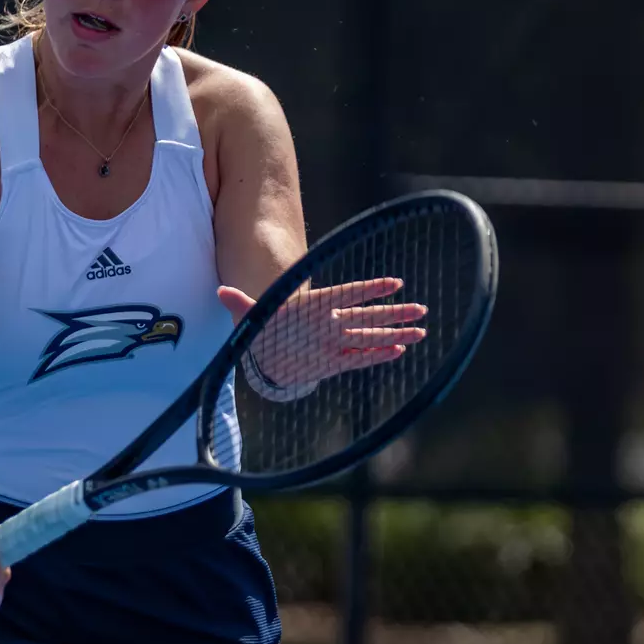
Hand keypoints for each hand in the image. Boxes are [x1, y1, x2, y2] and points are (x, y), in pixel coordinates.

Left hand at [218, 278, 426, 387]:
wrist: (265, 350)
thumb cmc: (264, 327)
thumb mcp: (252, 316)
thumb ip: (242, 304)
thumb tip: (222, 292)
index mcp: (315, 306)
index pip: (346, 294)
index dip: (369, 288)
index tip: (394, 283)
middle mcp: (330, 323)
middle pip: (367, 316)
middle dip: (393, 313)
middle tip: (420, 308)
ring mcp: (335, 341)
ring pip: (369, 336)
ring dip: (394, 334)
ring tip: (421, 331)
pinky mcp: (334, 361)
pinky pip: (360, 358)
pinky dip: (377, 356)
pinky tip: (399, 351)